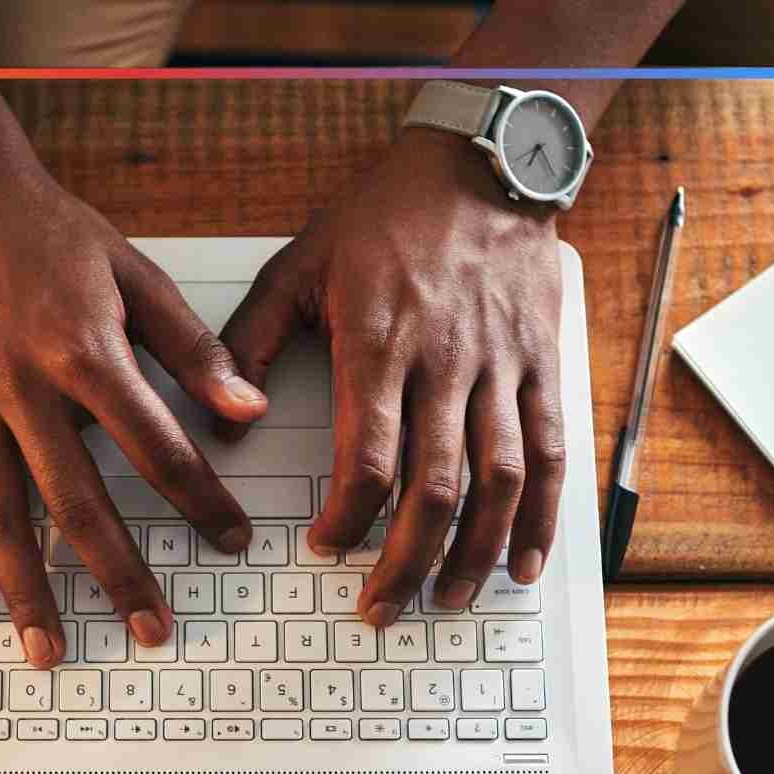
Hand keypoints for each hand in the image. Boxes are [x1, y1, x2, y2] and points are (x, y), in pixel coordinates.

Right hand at [0, 169, 267, 667]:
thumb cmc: (48, 231)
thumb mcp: (134, 274)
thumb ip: (192, 348)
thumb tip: (249, 411)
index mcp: (84, 350)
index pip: (154, 445)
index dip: (199, 499)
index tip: (231, 543)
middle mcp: (21, 385)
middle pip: (74, 500)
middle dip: (118, 573)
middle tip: (152, 630)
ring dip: (25, 589)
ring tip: (49, 650)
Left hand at [222, 129, 566, 625]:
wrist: (480, 165)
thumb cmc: (383, 216)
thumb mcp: (298, 263)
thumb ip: (249, 341)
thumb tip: (223, 418)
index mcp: (378, 343)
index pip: (367, 457)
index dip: (349, 517)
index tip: (326, 549)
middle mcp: (446, 363)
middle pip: (434, 487)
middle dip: (406, 561)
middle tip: (381, 608)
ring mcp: (503, 367)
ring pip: (499, 481)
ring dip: (475, 553)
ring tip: (448, 600)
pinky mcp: (543, 366)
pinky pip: (550, 452)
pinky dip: (543, 516)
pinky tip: (524, 562)